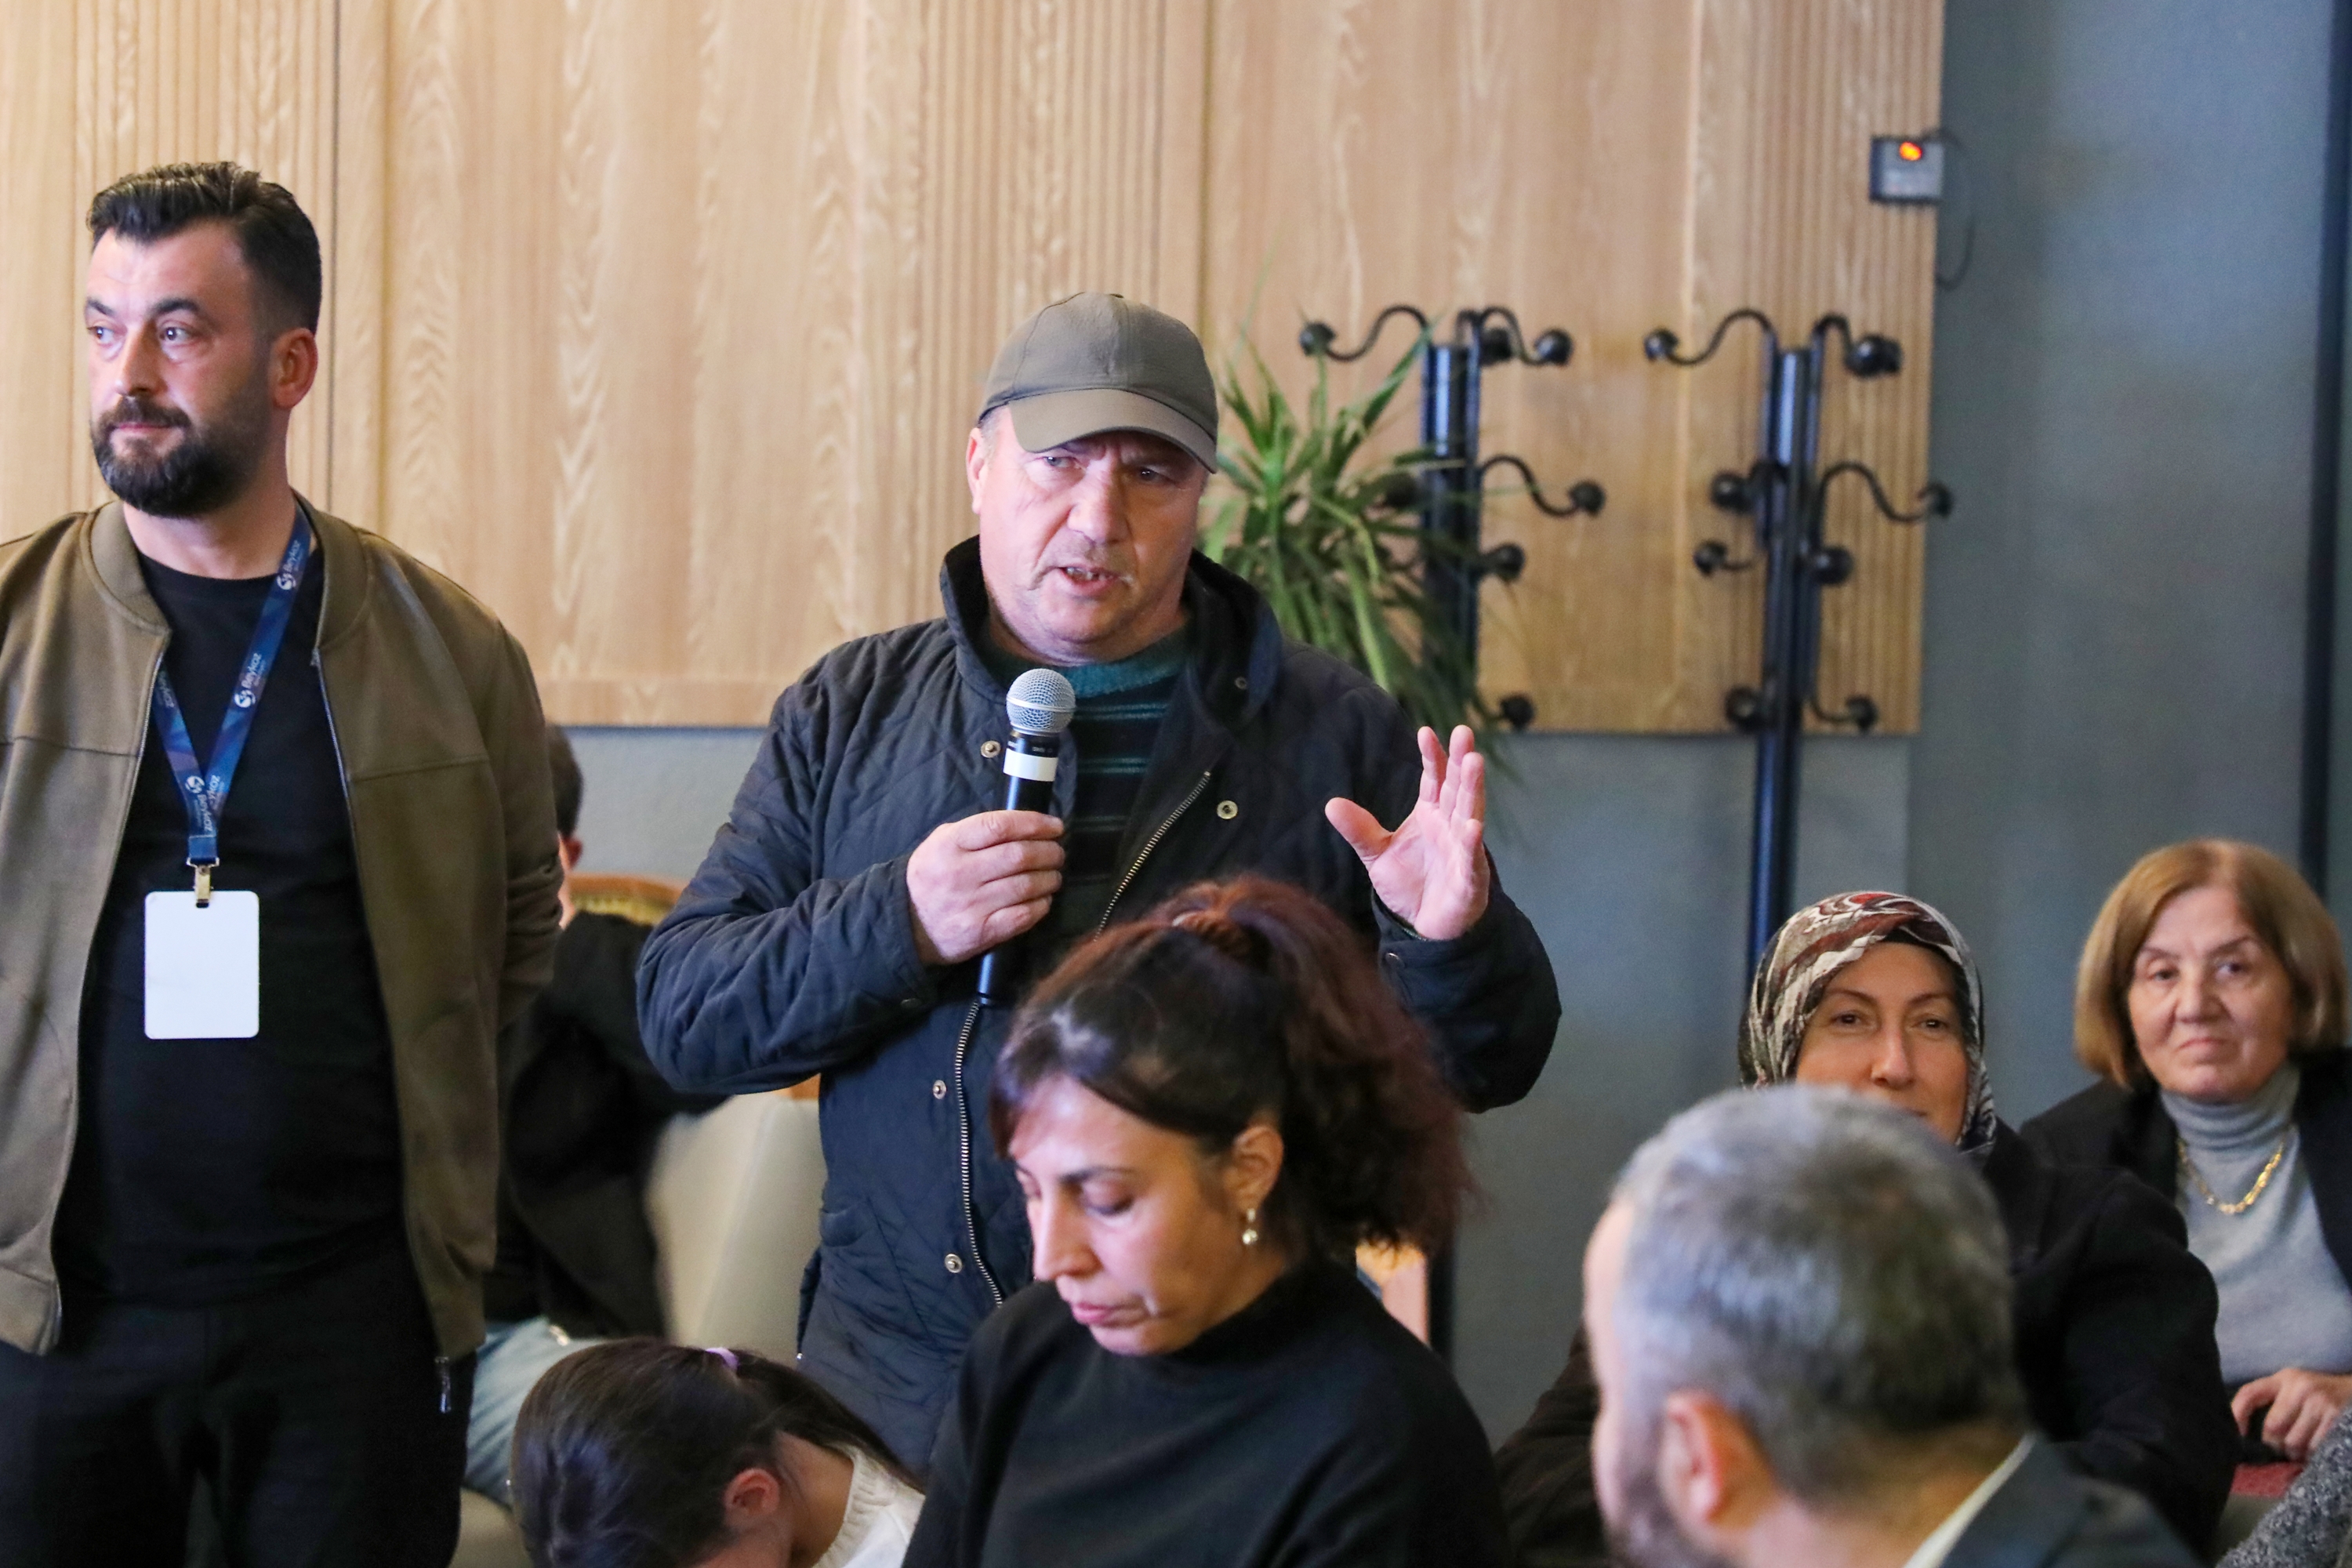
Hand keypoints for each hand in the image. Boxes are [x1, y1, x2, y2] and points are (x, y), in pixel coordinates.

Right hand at [906, 811, 1064, 965]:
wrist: (909, 924)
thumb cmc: (934, 876)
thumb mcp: (941, 843)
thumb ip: (976, 831)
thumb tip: (1023, 825)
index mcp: (950, 844)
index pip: (1000, 826)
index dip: (1034, 823)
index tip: (1055, 826)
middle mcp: (961, 873)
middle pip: (1019, 856)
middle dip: (1049, 852)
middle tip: (1058, 853)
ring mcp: (971, 905)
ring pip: (1026, 886)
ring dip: (1049, 878)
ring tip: (1054, 875)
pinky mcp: (981, 932)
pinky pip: (1023, 916)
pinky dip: (1041, 905)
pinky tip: (1044, 900)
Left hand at [1325, 725, 1489, 941]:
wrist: (1424, 926)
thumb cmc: (1409, 884)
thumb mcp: (1377, 855)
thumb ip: (1360, 830)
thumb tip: (1331, 804)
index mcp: (1430, 815)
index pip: (1433, 780)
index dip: (1432, 757)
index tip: (1426, 732)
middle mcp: (1450, 826)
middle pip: (1457, 789)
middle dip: (1461, 762)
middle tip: (1464, 732)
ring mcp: (1463, 851)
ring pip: (1470, 813)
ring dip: (1473, 788)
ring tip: (1474, 761)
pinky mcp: (1469, 880)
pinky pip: (1471, 859)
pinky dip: (1471, 844)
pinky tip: (1471, 826)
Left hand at [2234, 1367, 2351, 1460]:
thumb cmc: (2322, 1394)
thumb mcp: (2297, 1388)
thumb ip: (2276, 1402)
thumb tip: (2245, 1431)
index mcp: (2285, 1378)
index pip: (2249, 1393)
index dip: (2237, 1415)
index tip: (2237, 1435)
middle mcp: (2300, 1387)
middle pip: (2272, 1426)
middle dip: (2274, 1444)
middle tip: (2282, 1450)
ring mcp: (2320, 1402)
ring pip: (2292, 1442)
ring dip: (2294, 1453)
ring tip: (2300, 1451)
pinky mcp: (2337, 1418)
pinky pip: (2314, 1448)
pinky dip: (2312, 1456)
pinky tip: (2315, 1452)